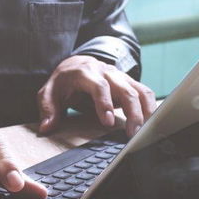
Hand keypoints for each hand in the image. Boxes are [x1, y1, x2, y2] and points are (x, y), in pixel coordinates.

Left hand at [38, 55, 156, 137]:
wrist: (75, 64)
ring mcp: (120, 77)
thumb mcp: (48, 93)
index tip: (108, 122)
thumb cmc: (62, 82)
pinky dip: (150, 106)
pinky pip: (144, 92)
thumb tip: (46, 127)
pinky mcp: (128, 83)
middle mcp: (106, 72)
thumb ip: (47, 109)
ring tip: (145, 131)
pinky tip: (152, 122)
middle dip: (132, 112)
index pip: (99, 87)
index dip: (105, 104)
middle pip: (125, 90)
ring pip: (139, 91)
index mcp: (86, 73)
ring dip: (145, 111)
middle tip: (132, 133)